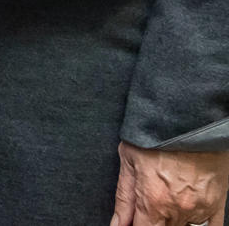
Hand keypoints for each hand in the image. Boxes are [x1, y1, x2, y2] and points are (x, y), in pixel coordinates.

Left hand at [112, 142, 228, 225]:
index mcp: (154, 201)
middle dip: (152, 222)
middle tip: (149, 204)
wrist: (190, 118)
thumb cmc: (157, 135)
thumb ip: (123, 198)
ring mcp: (201, 208)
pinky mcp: (217, 203)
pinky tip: (187, 216)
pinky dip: (197, 225)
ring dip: (173, 222)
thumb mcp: (128, 161)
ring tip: (166, 203)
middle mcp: (179, 209)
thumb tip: (117, 224)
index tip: (133, 221)